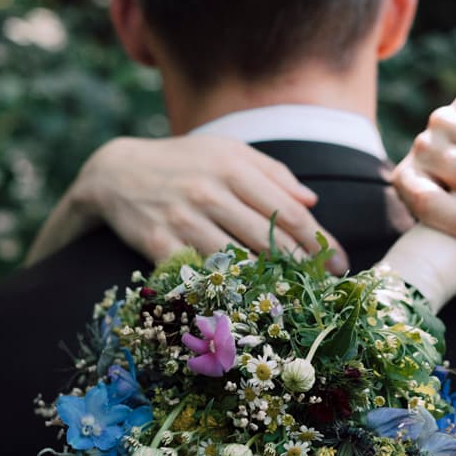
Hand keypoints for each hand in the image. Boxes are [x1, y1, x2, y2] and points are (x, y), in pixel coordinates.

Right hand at [25, 134, 348, 272]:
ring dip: (271, 283)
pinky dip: (227, 290)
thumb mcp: (227, 151)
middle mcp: (210, 191)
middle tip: (326, 287)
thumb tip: (312, 202)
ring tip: (297, 298)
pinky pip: (201, 274)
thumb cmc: (183, 162)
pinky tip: (249, 303)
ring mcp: (183, 219)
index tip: (340, 262)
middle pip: (269, 239)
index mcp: (232, 167)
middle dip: (303, 267)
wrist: (115, 173)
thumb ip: (272, 173)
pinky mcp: (159, 243)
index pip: (288, 211)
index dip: (320, 240)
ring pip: (238, 259)